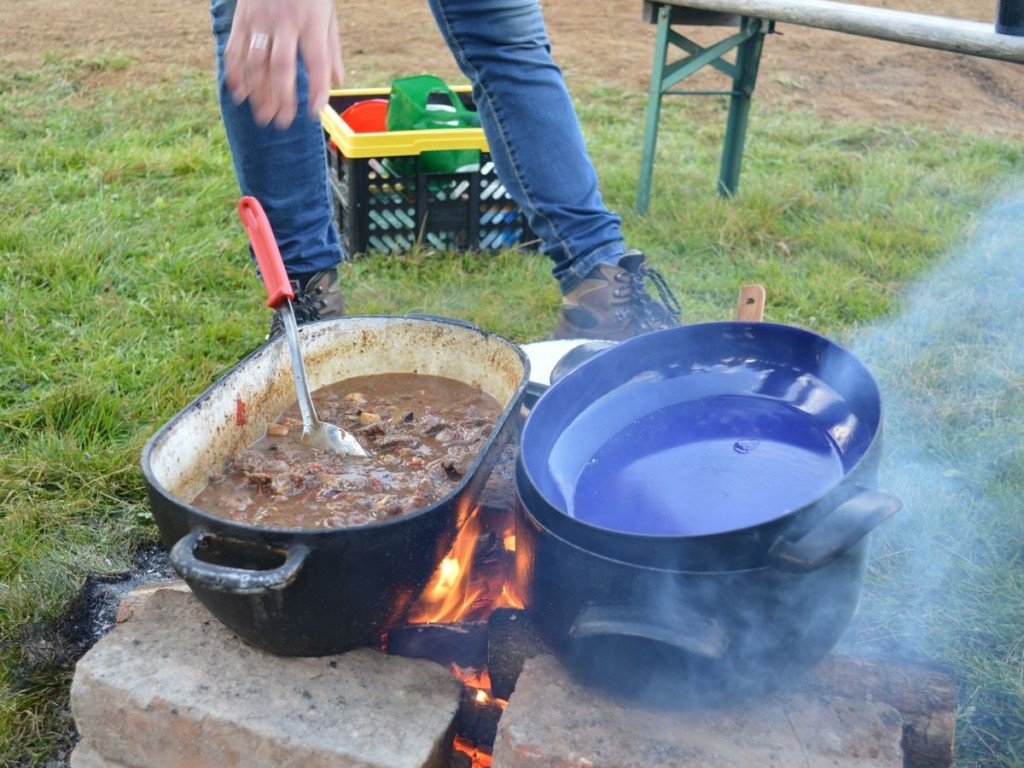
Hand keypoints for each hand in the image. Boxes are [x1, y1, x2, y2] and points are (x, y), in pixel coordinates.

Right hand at [224, 0, 344, 128]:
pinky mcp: (242, 18)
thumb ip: (331, 49)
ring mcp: (260, 20)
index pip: (317, 62)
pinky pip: (235, 48)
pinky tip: (239, 94)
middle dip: (282, 98)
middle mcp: (285, 22)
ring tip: (262, 116)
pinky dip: (235, 73)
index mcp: (311, 22)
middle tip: (282, 123)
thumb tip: (337, 82)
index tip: (314, 112)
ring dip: (258, 92)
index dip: (316, 89)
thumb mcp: (327, 15)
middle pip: (282, 66)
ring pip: (256, 62)